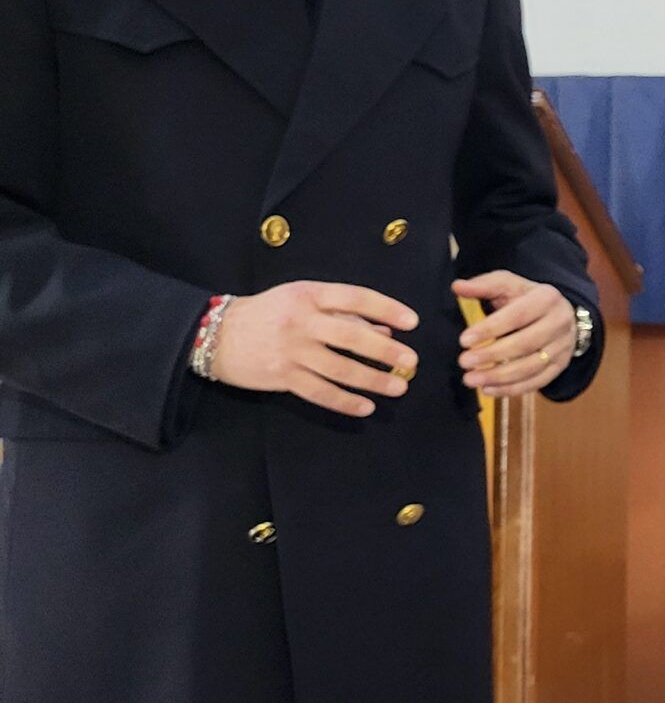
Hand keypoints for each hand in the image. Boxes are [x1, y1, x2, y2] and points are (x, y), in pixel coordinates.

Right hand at [209, 281, 418, 417]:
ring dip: (373, 380)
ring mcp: (291, 350)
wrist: (214, 334)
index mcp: (308, 294)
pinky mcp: (282, 376)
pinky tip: (367, 407)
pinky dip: (346, 401)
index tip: (412, 322)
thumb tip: (386, 329)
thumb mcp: (303, 300)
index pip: (355, 298)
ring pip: (340, 369)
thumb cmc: (269, 313)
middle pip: (352, 337)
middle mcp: (301, 321)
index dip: (387, 308)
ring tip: (399, 387)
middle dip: (386, 350)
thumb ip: (343, 314)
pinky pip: (320, 392)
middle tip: (411, 361)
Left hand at [454, 271, 574, 395]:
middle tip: (463, 362)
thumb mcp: (508, 285)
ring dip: (499, 377)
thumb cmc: (527, 298)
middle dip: (492, 355)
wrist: (561, 314)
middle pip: (525, 343)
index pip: (517, 316)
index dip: (490, 329)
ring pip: (531, 367)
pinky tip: (488, 390)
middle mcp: (560, 323)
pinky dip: (511, 389)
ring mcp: (562, 347)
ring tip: (471, 379)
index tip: (464, 340)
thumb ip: (483, 285)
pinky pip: (537, 382)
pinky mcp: (560, 366)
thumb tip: (457, 286)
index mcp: (547, 298)